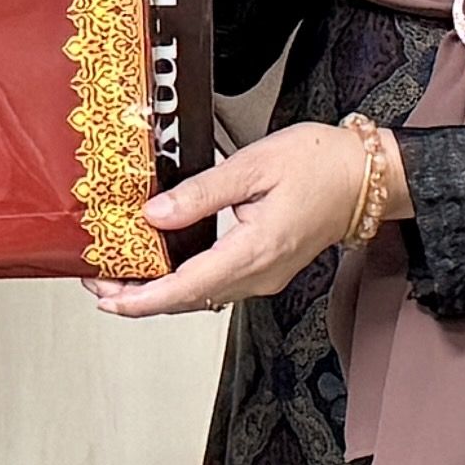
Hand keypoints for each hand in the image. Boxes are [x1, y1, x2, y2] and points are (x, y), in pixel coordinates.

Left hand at [89, 113, 390, 317]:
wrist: (366, 177)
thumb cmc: (321, 163)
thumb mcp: (254, 165)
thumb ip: (201, 193)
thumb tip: (155, 214)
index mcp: (256, 249)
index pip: (187, 287)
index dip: (143, 298)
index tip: (109, 299)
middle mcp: (259, 273)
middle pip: (188, 300)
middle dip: (139, 298)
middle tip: (97, 284)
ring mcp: (265, 276)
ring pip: (201, 297)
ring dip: (159, 292)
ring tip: (120, 276)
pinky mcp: (266, 269)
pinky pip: (217, 286)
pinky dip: (183, 283)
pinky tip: (163, 267)